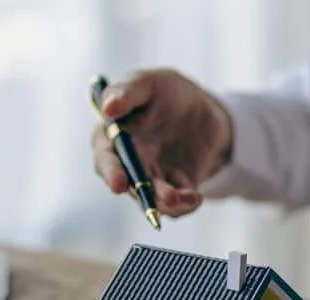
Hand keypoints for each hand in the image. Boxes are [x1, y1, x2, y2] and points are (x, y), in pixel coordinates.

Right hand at [91, 68, 232, 217]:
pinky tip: (196, 197)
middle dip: (144, 195)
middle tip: (165, 197)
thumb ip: (128, 92)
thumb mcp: (149, 83)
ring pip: (153, 200)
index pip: (105, 158)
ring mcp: (151, 179)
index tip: (118, 184)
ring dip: (168, 203)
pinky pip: (176, 205)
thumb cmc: (167, 92)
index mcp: (113, 138)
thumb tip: (108, 108)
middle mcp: (128, 164)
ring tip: (188, 197)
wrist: (204, 110)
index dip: (110, 172)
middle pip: (129, 186)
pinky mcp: (173, 190)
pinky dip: (186, 204)